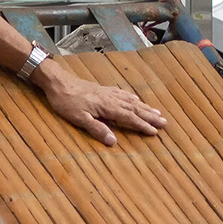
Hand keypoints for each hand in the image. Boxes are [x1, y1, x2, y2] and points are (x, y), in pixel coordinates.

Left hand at [38, 68, 165, 144]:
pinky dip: (132, 98)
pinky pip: (123, 94)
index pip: (129, 118)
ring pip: (131, 101)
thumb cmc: (66, 102)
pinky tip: (136, 99)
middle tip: (164, 122)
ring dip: (145, 107)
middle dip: (150, 116)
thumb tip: (113, 141)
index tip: (155, 132)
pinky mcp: (103, 90)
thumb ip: (97, 129)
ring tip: (157, 112)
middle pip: (135, 108)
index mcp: (107, 107)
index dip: (142, 125)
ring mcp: (108, 93)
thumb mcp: (79, 119)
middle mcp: (111, 99)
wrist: (58, 82)